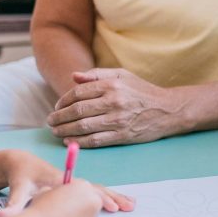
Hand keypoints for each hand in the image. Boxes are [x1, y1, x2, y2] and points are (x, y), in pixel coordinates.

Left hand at [0, 180, 134, 216]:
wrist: (19, 162)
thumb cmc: (20, 174)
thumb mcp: (17, 188)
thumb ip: (15, 202)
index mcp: (61, 180)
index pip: (85, 189)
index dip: (99, 197)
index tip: (112, 206)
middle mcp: (70, 180)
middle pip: (95, 187)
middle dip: (112, 196)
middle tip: (129, 205)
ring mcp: (71, 182)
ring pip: (96, 188)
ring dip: (112, 195)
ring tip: (128, 203)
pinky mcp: (69, 185)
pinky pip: (90, 190)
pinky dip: (103, 195)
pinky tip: (112, 201)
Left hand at [47, 68, 178, 146]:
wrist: (167, 109)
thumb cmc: (141, 90)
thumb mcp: (121, 75)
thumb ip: (96, 75)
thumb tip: (73, 76)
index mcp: (112, 84)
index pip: (79, 92)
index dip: (64, 100)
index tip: (56, 106)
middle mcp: (113, 101)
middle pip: (78, 110)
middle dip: (60, 117)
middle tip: (50, 121)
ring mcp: (118, 120)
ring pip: (83, 127)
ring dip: (65, 130)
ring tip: (55, 131)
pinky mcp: (122, 135)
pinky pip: (96, 140)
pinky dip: (79, 142)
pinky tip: (70, 140)